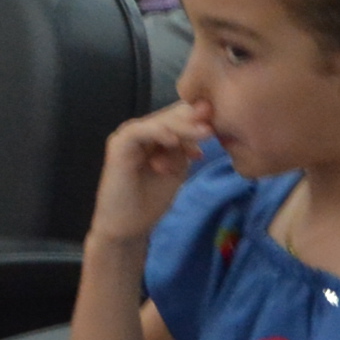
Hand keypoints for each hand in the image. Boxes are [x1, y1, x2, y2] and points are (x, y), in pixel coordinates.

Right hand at [90, 100, 213, 247]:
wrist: (129, 225)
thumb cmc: (153, 198)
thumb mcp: (178, 167)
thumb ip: (188, 147)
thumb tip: (207, 125)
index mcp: (157, 133)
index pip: (181, 115)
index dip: (201, 118)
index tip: (220, 128)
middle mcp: (143, 129)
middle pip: (172, 114)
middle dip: (195, 120)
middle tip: (213, 128)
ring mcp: (129, 135)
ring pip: (159, 120)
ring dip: (183, 127)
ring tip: (204, 134)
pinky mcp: (118, 144)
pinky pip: (139, 131)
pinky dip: (159, 133)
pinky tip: (175, 142)